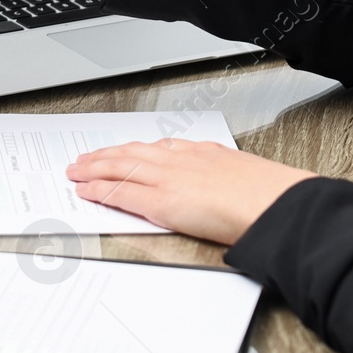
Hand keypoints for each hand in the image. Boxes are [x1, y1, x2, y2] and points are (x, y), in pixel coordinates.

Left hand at [66, 139, 316, 245]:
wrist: (276, 204)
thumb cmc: (270, 196)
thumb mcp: (244, 175)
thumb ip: (224, 178)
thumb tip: (223, 188)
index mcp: (201, 152)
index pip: (156, 148)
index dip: (133, 151)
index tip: (120, 152)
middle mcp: (180, 159)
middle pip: (130, 153)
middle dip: (103, 156)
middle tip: (83, 159)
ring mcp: (168, 178)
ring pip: (118, 168)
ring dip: (93, 169)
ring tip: (76, 172)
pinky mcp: (161, 201)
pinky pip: (121, 193)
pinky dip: (100, 190)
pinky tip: (86, 191)